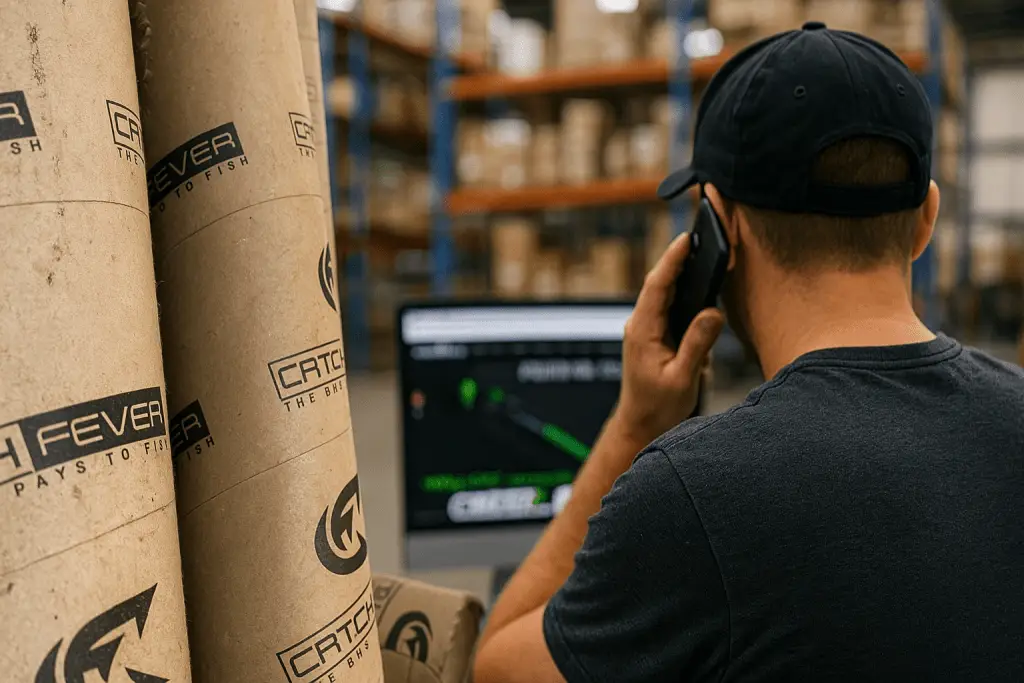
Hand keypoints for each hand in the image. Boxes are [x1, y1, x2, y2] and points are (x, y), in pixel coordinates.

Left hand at [615, 232, 724, 443]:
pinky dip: (681, 291)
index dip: (672, 260)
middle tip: (699, 235)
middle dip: (677, 258)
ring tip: (701, 250)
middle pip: (659, 283)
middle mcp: (640, 324)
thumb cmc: (658, 406)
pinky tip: (698, 283)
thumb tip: (713, 312)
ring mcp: (645, 328)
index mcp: (642, 330)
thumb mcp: (681, 378)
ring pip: (663, 293)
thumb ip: (697, 345)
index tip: (686, 238)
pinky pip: (667, 306)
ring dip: (680, 272)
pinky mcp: (654, 335)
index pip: (657, 286)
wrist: (640, 424)